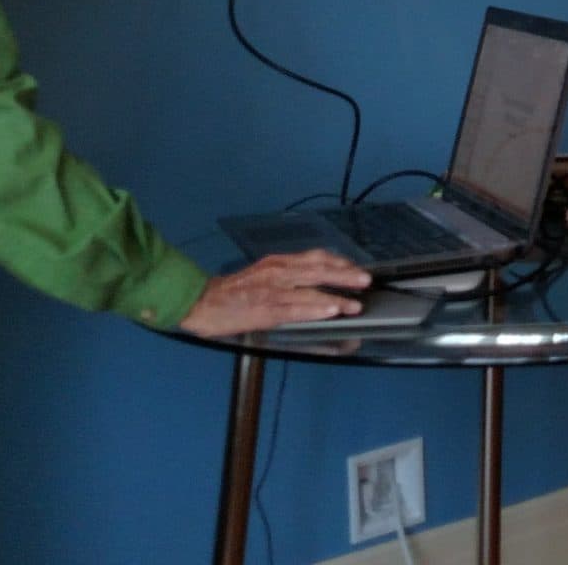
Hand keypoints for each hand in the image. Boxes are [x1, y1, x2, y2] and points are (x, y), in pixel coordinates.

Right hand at [178, 250, 373, 336]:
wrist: (201, 302)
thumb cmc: (233, 292)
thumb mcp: (263, 275)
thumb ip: (288, 276)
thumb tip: (317, 280)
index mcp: (277, 263)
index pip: (314, 257)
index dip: (338, 262)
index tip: (356, 268)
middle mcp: (277, 272)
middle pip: (318, 270)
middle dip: (345, 275)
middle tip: (366, 280)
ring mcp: (271, 290)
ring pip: (310, 290)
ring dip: (336, 296)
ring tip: (355, 303)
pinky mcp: (264, 309)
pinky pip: (295, 308)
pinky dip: (315, 309)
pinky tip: (330, 311)